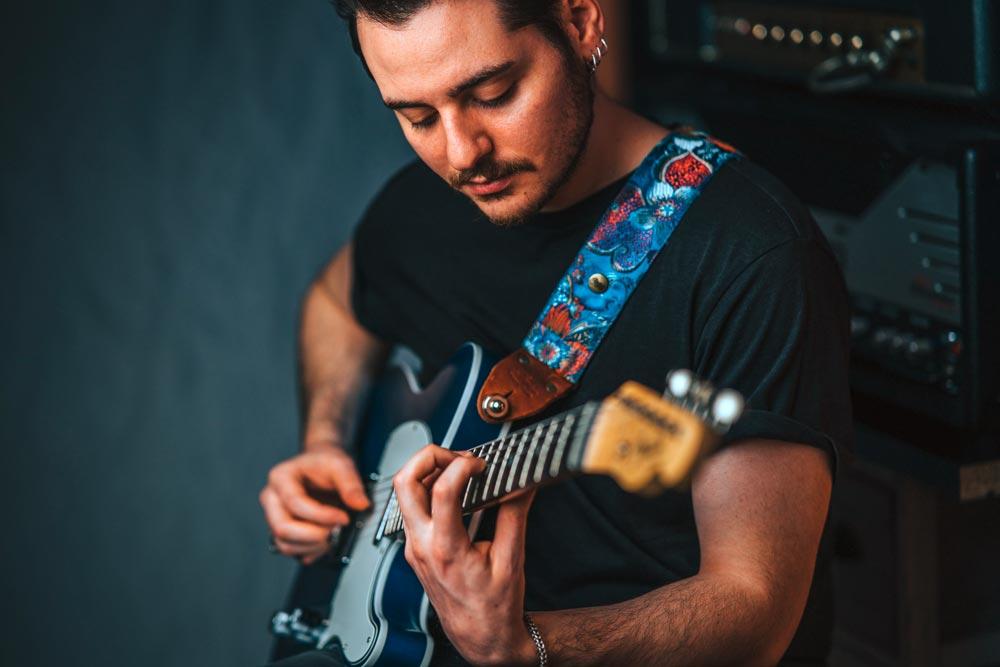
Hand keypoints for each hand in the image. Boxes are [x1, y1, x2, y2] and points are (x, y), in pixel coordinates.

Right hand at [260, 447, 369, 563]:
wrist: (320, 468)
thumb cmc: (324, 464)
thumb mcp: (340, 465)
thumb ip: (351, 484)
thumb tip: (360, 504)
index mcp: (280, 478)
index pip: (295, 503)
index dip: (322, 515)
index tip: (343, 517)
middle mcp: (272, 500)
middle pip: (283, 528)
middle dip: (314, 535)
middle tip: (336, 530)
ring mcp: (275, 518)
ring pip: (285, 544)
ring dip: (313, 546)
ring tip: (334, 535)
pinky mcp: (284, 532)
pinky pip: (292, 551)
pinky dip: (310, 552)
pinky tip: (327, 542)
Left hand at [393, 445, 537, 666]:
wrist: (478, 637)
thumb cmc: (493, 606)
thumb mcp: (511, 559)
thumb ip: (514, 515)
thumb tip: (523, 482)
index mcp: (446, 550)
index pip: (441, 491)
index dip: (462, 466)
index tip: (482, 464)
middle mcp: (422, 546)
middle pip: (404, 482)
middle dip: (430, 456)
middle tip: (459, 456)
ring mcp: (413, 546)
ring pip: (404, 492)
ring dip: (428, 470)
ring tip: (459, 469)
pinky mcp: (415, 547)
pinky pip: (412, 507)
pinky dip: (429, 487)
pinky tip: (454, 489)